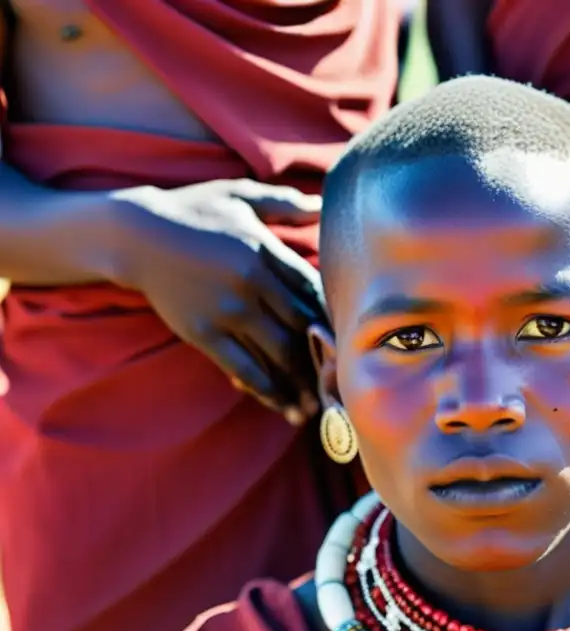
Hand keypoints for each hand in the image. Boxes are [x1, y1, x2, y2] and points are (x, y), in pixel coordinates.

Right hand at [107, 179, 325, 422]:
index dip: (331, 318)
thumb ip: (283, 203)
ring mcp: (228, 311)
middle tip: (341, 383)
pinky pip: (243, 369)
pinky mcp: (203, 333)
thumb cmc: (193, 212)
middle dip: (324, 359)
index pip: (313, 292)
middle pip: (302, 328)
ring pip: (278, 355)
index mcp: (265, 250)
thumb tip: (320, 207)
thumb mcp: (240, 196)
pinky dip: (267, 390)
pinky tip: (282, 406)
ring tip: (316, 407)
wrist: (135, 233)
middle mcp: (251, 283)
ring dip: (302, 385)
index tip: (345, 339)